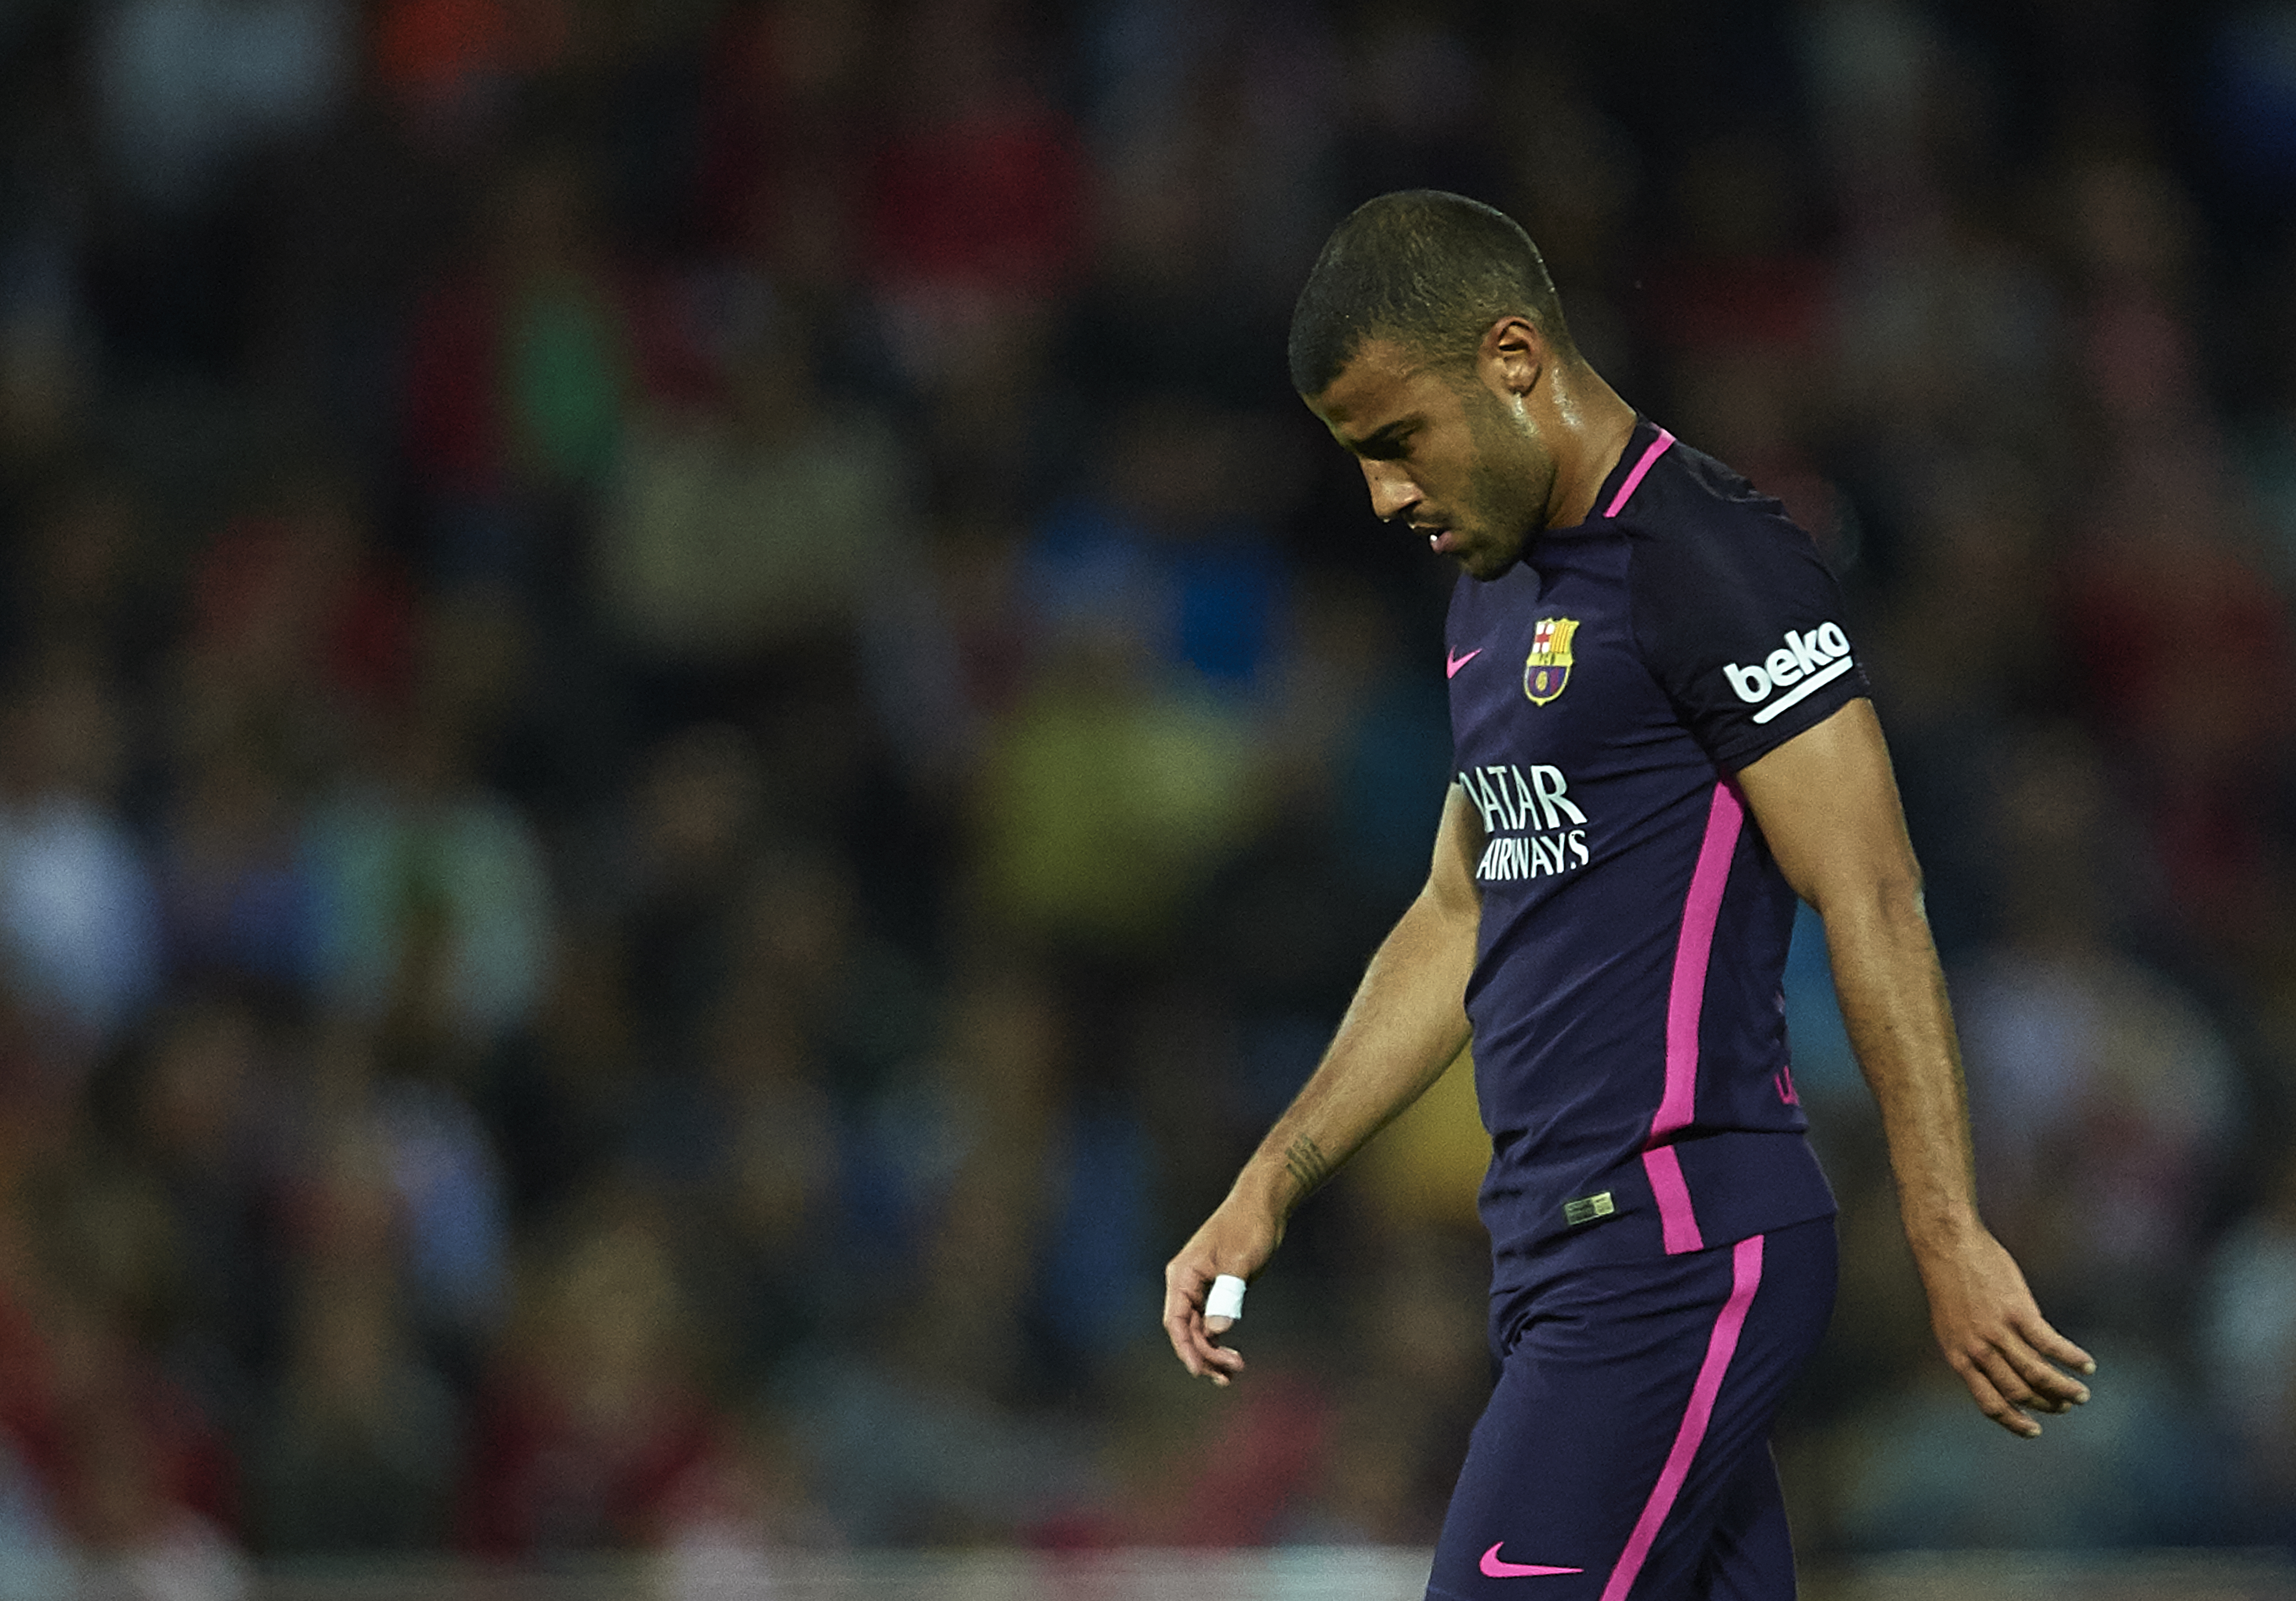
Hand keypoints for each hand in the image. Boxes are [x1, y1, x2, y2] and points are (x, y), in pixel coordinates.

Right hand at [1161, 1193, 1281, 1386]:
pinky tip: (1231, 1356)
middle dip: (1205, 1355)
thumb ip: (1228, 1295)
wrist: (1263, 1205)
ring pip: (1198, 1329)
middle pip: (1186, 1330)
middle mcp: (1186, 1283)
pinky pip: (1210, 1321)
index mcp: (1183, 1274)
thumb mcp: (1241, 1262)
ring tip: (1233, 1373)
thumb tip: (1216, 1331)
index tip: (1199, 1371)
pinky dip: (1219, 1340)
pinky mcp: (1216, 1289)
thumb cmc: (1250, 1227)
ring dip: (1212, 1352)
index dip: (1185, 1348)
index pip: (1175, 1320)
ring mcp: (1200, 1287)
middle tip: (1230, 1374)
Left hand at [1916, 1227, 2094, 1437]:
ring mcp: (1997, 1332)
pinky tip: (2086, 1364)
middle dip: (2045, 1405)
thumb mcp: (1950, 1324)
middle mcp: (1977, 1350)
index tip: (2034, 1430)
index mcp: (1958, 1356)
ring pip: (2038, 1374)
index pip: (1989, 1403)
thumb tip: (1997, 1369)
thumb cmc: (1949, 1281)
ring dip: (2064, 1389)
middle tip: (2064, 1406)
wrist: (1946, 1244)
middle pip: (2019, 1393)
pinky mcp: (2017, 1311)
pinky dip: (2072, 1358)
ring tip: (2081, 1395)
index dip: (2014, 1422)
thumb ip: (1970, 1349)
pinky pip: (2051, 1345)